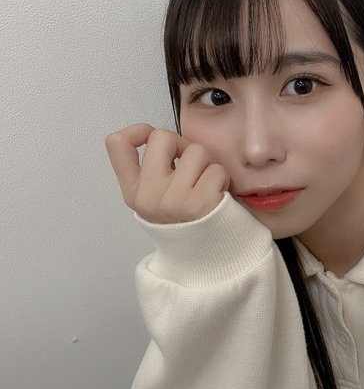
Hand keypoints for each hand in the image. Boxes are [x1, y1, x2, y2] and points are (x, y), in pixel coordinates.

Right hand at [105, 124, 228, 222]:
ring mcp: (173, 200)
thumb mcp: (155, 200)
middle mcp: (149, 195)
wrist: (202, 257)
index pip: (117, 145)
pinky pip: (216, 170)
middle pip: (162, 137)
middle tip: (192, 165)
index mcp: (134, 192)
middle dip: (183, 145)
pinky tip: (217, 196)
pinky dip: (222, 180)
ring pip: (196, 151)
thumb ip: (151, 171)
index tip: (150, 138)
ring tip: (206, 185)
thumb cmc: (184, 220)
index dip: (136, 131)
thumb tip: (163, 137)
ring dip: (208, 164)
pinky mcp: (200, 204)